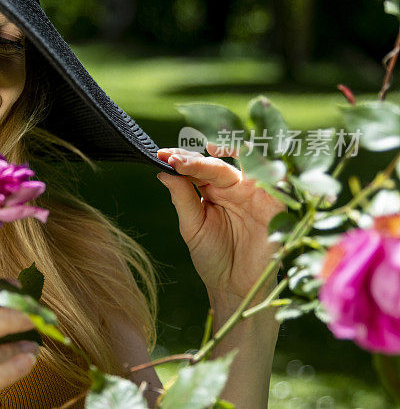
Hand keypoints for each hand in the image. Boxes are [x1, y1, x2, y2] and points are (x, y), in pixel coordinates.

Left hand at [156, 142, 284, 301]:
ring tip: (208, 151)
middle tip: (175, 158)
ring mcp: (256, 194)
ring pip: (246, 164)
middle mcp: (234, 187)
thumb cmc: (213, 256)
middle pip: (217, 164)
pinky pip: (276, 182)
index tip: (161, 156)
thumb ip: (181, 198)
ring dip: (230, 155)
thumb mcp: (192, 227)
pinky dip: (265, 170)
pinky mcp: (277, 206)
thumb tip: (162, 170)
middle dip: (196, 160)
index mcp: (213, 190)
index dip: (181, 160)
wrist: (235, 288)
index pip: (197, 167)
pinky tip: (248, 165)